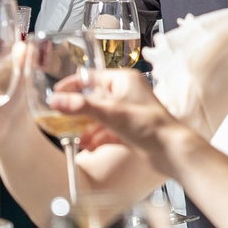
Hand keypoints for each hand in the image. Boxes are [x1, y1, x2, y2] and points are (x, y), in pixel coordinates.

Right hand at [52, 67, 185, 164]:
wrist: (171, 151)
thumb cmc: (150, 125)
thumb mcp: (110, 113)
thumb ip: (81, 106)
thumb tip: (56, 100)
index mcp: (123, 81)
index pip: (91, 77)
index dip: (72, 85)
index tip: (57, 93)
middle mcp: (126, 95)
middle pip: (93, 100)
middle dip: (78, 113)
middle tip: (61, 119)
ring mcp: (128, 114)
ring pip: (99, 118)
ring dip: (86, 129)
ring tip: (74, 138)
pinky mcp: (129, 131)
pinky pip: (106, 132)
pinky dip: (97, 139)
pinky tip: (89, 147)